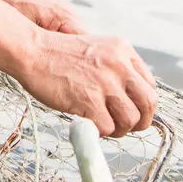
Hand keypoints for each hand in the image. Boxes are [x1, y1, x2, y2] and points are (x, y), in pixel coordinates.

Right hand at [14, 28, 156, 137]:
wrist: (33, 51)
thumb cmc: (59, 55)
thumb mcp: (97, 49)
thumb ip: (116, 68)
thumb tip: (130, 98)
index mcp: (123, 50)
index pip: (149, 85)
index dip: (142, 104)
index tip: (130, 110)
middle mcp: (119, 65)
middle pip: (148, 104)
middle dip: (140, 121)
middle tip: (125, 126)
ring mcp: (105, 83)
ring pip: (131, 120)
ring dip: (119, 130)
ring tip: (104, 125)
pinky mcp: (89, 100)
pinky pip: (108, 128)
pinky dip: (100, 132)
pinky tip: (88, 123)